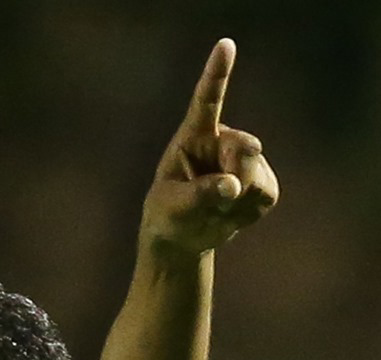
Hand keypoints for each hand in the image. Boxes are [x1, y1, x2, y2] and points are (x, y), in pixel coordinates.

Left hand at [140, 38, 278, 254]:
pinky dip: (250, 211)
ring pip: (257, 175)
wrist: (184, 236)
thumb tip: (233, 186)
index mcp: (194, 136)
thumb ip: (200, 194)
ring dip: (239, 200)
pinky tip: (233, 212)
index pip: (207, 101)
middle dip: (237, 177)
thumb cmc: (169, 213)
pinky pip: (267, 193)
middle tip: (218, 200)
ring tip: (217, 208)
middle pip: (246, 147)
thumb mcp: (174, 206)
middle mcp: (222, 140)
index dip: (217, 74)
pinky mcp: (261, 180)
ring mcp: (244, 159)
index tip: (225, 45)